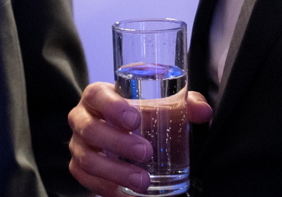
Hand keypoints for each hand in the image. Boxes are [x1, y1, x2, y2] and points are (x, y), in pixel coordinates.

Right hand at [68, 82, 211, 195]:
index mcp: (98, 96)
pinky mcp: (79, 167)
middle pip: (91, 130)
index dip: (112, 107)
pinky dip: (107, 188)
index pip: (97, 95)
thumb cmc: (139, 113)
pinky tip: (128, 194)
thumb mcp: (159, 104)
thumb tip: (203, 111)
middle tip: (146, 152)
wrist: (120, 131)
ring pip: (87, 159)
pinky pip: (86, 180)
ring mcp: (78, 144)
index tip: (135, 119)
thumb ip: (183, 104)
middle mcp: (82, 118)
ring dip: (115, 172)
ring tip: (143, 181)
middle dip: (118, 143)